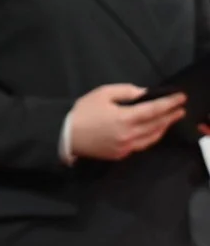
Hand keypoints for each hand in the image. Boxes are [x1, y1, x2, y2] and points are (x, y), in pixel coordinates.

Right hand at [69, 84, 186, 160]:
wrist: (65, 135)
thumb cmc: (82, 112)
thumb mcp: (102, 94)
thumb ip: (125, 91)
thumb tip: (143, 94)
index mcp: (125, 118)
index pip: (154, 110)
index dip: (169, 103)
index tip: (180, 97)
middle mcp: (129, 134)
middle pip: (157, 124)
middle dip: (170, 115)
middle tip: (180, 108)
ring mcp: (126, 146)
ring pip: (152, 137)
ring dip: (164, 127)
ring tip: (170, 120)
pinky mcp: (120, 154)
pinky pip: (142, 145)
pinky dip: (152, 137)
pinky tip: (154, 131)